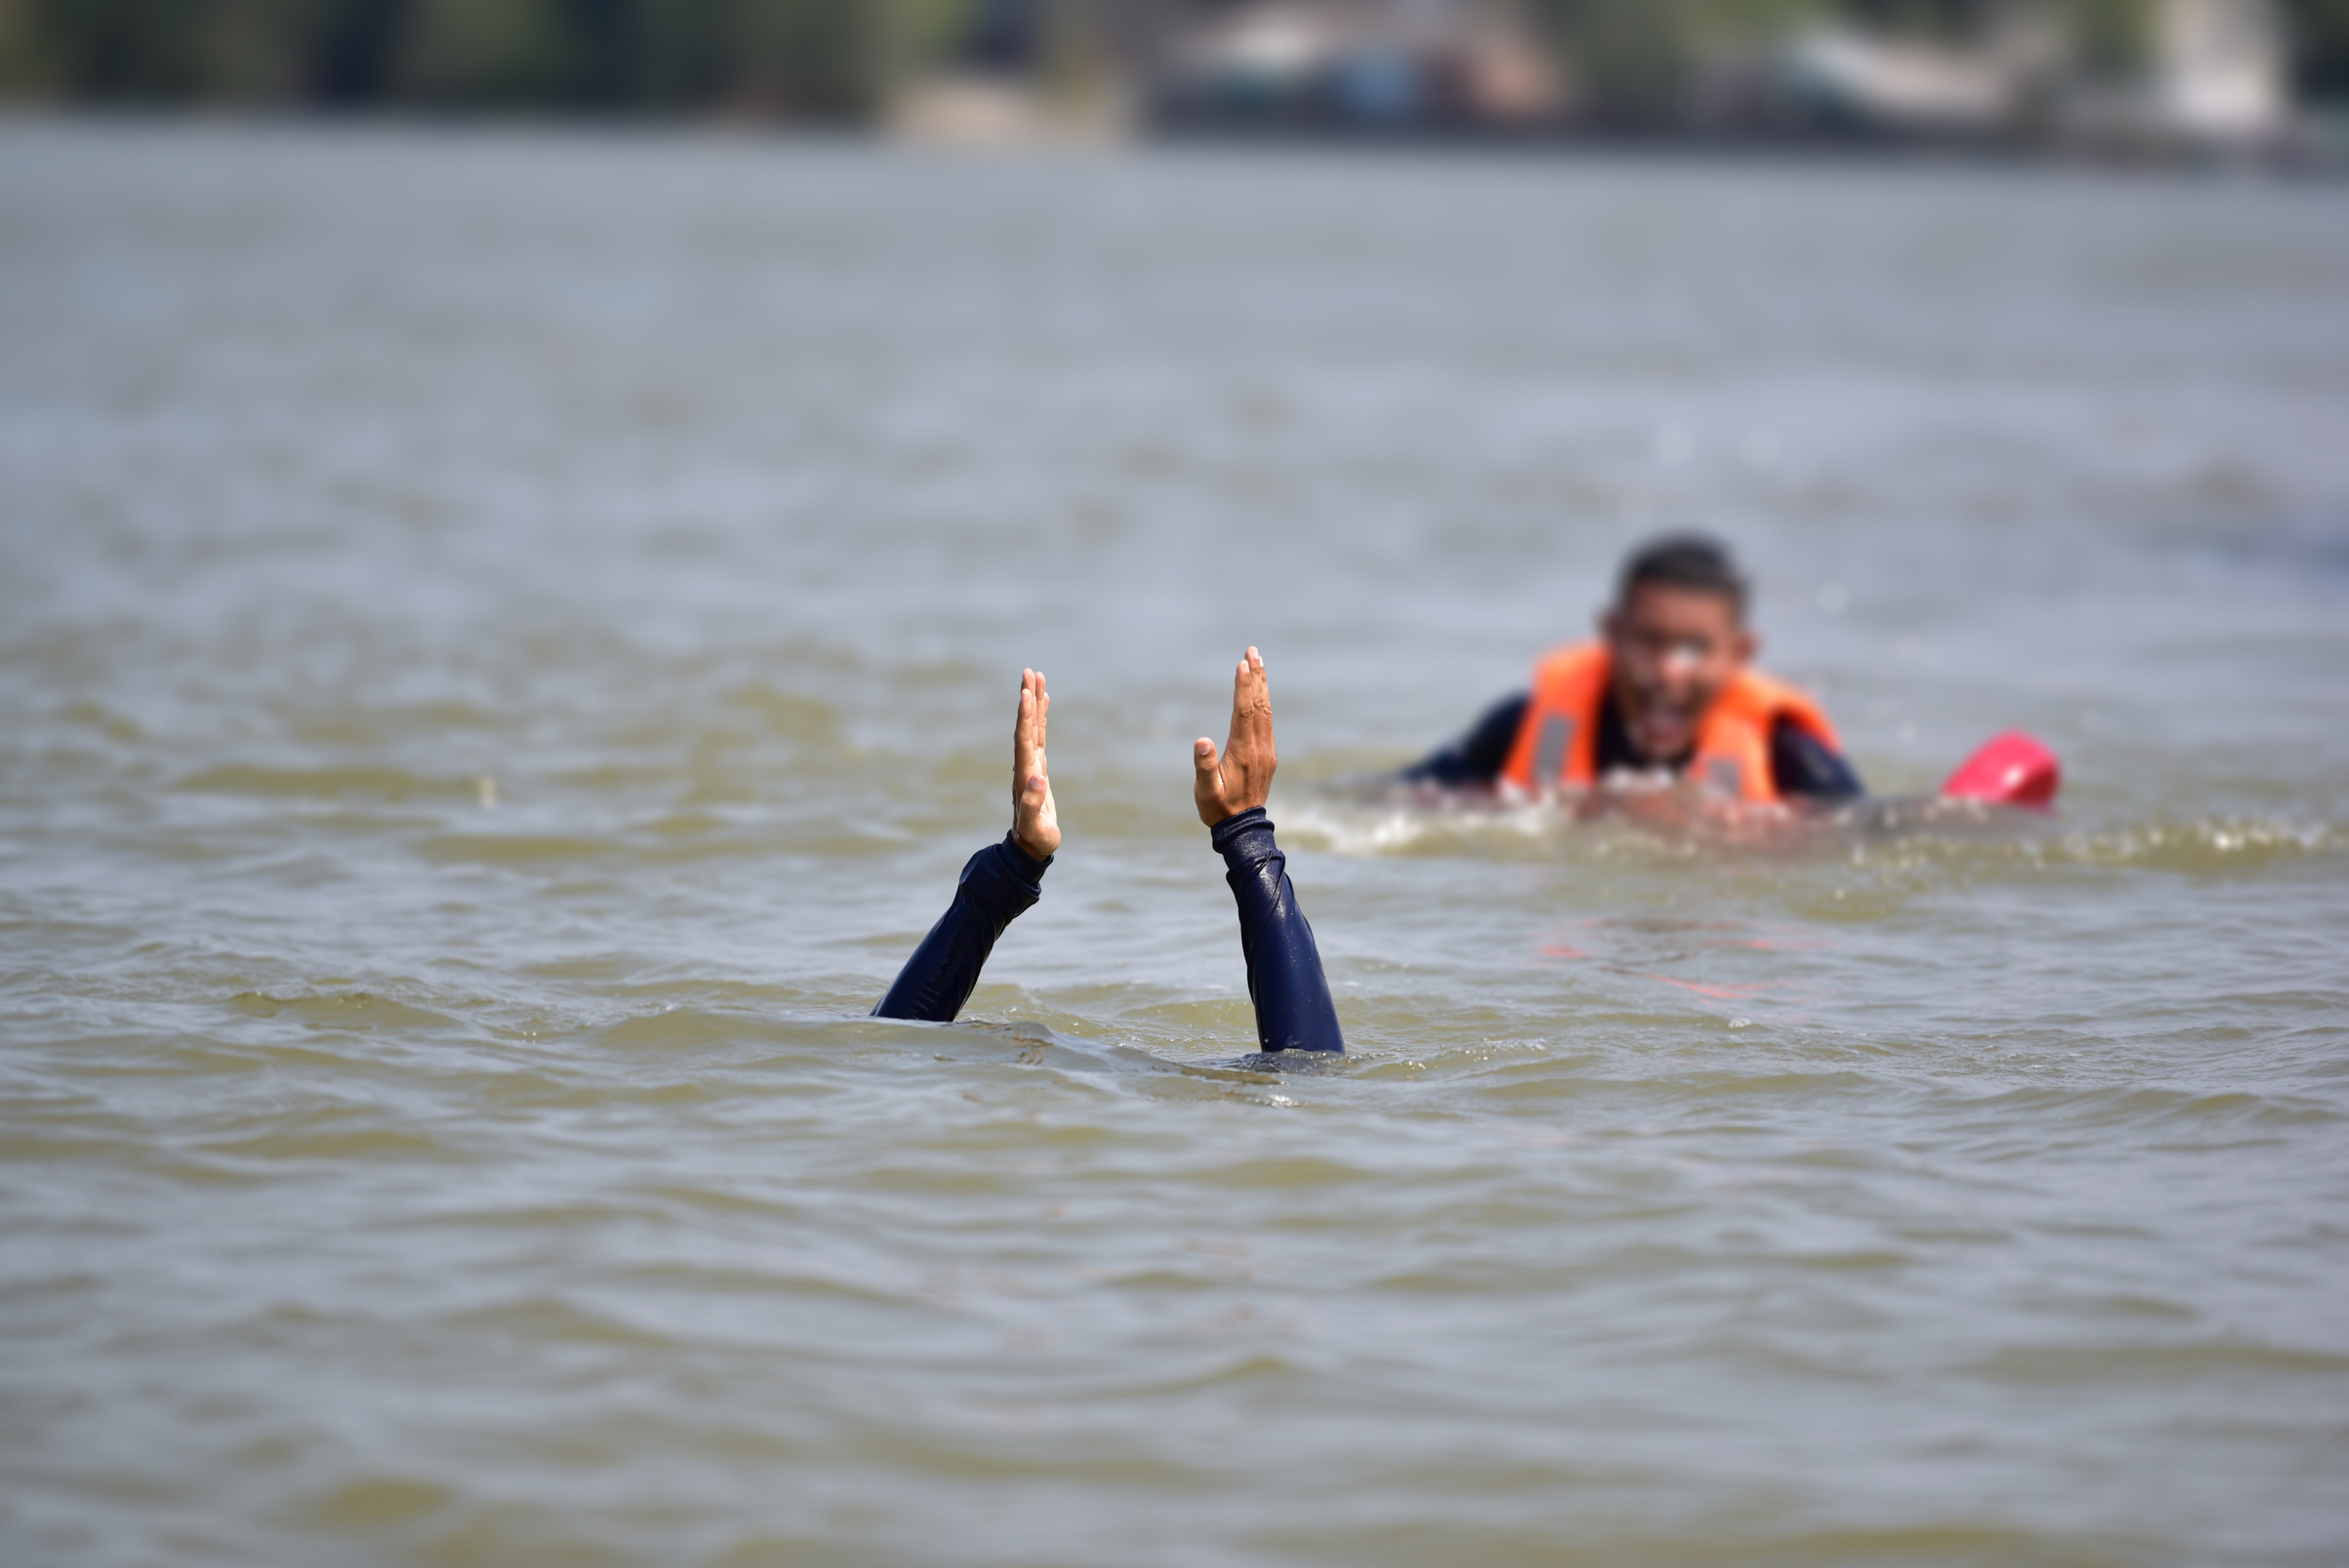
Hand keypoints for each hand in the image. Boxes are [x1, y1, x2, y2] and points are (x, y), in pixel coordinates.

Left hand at [1011, 668, 1059, 860]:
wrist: (1031, 847)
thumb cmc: (1035, 839)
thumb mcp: (1034, 827)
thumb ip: (1031, 805)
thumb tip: (1036, 779)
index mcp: (1024, 776)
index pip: (1024, 740)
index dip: (1025, 717)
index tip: (1026, 694)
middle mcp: (1025, 766)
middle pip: (1025, 726)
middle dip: (1028, 699)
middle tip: (1029, 672)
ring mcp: (1031, 765)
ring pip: (1032, 726)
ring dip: (1033, 702)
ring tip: (1035, 676)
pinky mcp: (1039, 767)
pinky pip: (1039, 735)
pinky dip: (1040, 716)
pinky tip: (1042, 700)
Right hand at [1194, 646, 1275, 826]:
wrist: (1243, 829)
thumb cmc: (1219, 809)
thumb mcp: (1206, 791)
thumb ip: (1205, 766)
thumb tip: (1201, 741)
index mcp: (1243, 752)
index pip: (1244, 711)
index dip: (1243, 686)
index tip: (1243, 663)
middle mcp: (1259, 747)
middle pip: (1259, 705)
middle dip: (1255, 676)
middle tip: (1253, 651)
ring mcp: (1266, 751)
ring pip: (1266, 710)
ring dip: (1262, 685)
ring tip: (1258, 663)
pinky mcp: (1268, 755)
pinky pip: (1268, 721)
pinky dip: (1264, 701)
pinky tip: (1261, 693)